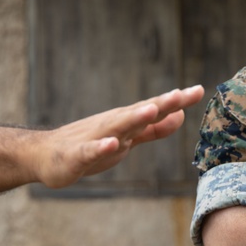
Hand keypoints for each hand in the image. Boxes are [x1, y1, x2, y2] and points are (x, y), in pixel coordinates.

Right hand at [35, 85, 203, 187]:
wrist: (46, 155)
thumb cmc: (89, 144)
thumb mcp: (128, 139)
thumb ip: (153, 129)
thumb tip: (181, 115)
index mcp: (126, 121)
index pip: (155, 109)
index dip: (177, 100)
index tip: (199, 90)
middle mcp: (113, 124)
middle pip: (140, 113)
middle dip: (161, 104)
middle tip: (183, 94)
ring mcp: (95, 138)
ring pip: (118, 127)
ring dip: (135, 118)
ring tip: (152, 109)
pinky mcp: (78, 155)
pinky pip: (91, 151)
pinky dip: (101, 147)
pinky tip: (112, 144)